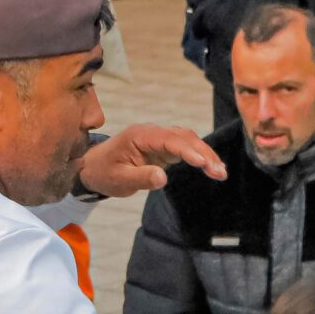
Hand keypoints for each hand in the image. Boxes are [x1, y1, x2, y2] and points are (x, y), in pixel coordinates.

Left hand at [79, 123, 223, 198]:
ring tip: (220, 173)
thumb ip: (140, 178)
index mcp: (140, 136)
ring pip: (188, 140)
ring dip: (205, 154)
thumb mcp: (119, 180)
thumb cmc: (105, 173)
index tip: (203, 164)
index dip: (188, 151)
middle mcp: (152, 133)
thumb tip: (162, 177)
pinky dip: (200, 156)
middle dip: (203, 153)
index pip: (169, 140)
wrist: (94, 167)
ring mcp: (159, 139)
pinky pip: (186, 147)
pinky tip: (212, 167)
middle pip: (184, 137)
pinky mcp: (164, 147)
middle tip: (219, 172)